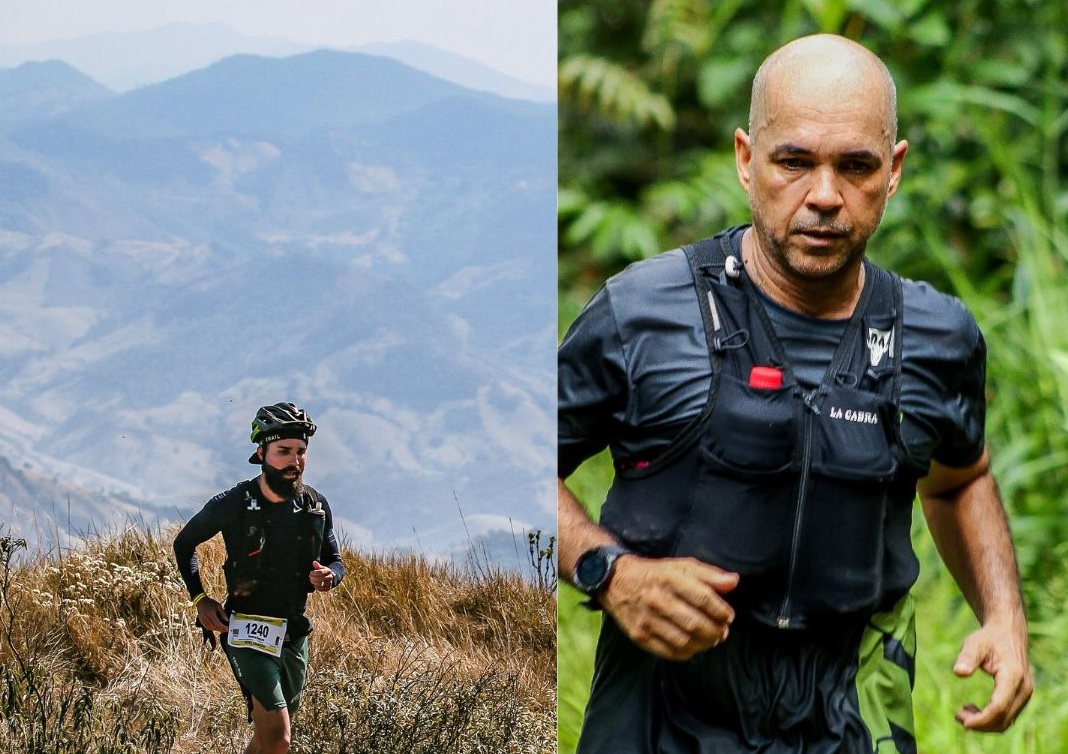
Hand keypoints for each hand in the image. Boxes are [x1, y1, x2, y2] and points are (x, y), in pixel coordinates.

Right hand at [196, 596, 228, 632]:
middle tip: (225, 630)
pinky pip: (206, 627)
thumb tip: (227, 620)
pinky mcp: (201, 621)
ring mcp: (203, 620)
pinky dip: (212, 629)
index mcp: (211, 614)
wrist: (201, 601)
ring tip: (222, 629)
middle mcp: (206, 618)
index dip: (222, 627)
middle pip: (214, 627)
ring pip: (210, 628)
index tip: (227, 628)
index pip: (217, 623)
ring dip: (216, 630)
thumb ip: (223, 613)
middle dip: (220, 629)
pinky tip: (216, 628)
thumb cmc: (210, 603)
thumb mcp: (218, 606)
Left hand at [309, 560, 333, 591]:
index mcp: (328, 571)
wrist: (330, 578)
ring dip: (314, 582)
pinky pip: (320, 589)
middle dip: (313, 578)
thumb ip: (317, 565)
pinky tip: (314, 584)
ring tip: (311, 580)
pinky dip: (316, 587)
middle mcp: (330, 577)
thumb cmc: (323, 572)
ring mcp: (329, 583)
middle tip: (310, 577)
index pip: (321, 572)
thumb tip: (314, 562)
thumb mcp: (321, 568)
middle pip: (320, 578)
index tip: (311, 572)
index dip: (314, 573)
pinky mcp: (328, 588)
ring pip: (320, 584)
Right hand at [599, 554, 738, 660]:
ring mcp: (646, 620)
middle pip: (695, 624)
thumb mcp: (682, 566)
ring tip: (711, 640)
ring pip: (684, 641)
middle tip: (722, 631)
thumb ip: (709, 574)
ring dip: (704, 644)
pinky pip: (669, 652)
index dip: (722, 611)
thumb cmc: (656, 574)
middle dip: (716, 632)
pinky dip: (687, 653)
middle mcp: (657, 599)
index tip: (728, 616)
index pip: (704, 599)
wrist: (616, 581)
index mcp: (670, 578)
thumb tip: (734, 581)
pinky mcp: (639, 636)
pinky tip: (693, 645)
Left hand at [952, 619, 1032, 730]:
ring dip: (985, 724)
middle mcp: (1023, 689)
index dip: (982, 719)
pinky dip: (991, 719)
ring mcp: (1024, 695)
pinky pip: (1008, 716)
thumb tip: (958, 672)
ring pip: (1007, 721)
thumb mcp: (974, 643)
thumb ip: (967, 657)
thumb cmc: (988, 638)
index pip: (999, 707)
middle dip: (980, 723)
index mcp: (1013, 676)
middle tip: (957, 715)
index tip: (963, 721)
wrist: (1007, 633)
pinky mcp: (1021, 697)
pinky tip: (973, 709)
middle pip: (1004, 718)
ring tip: (962, 712)